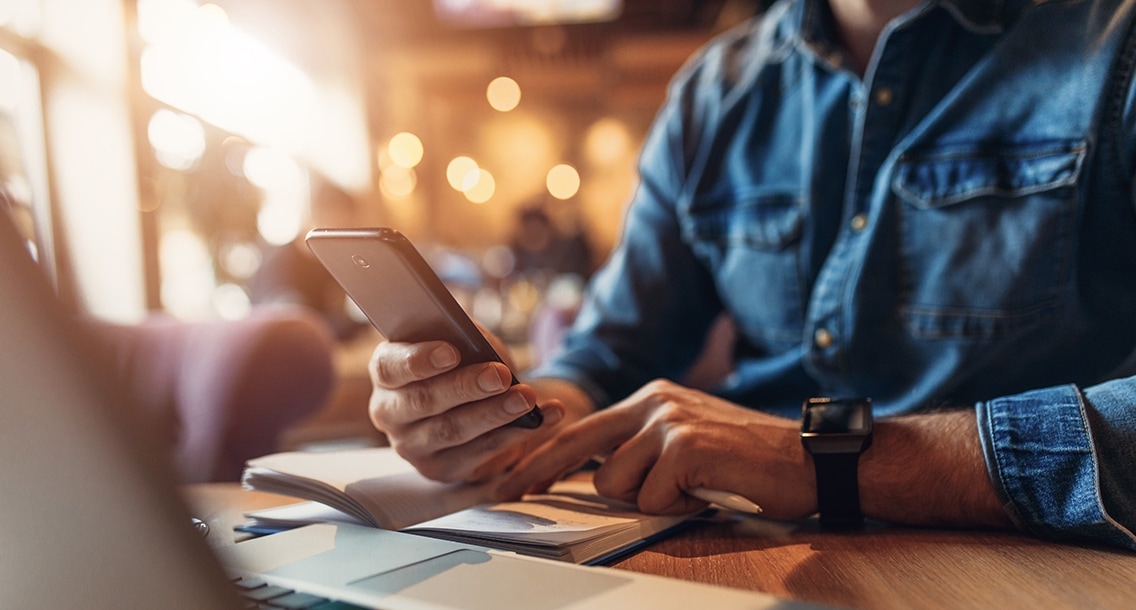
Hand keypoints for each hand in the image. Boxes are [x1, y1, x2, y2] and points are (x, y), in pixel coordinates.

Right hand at [368, 336, 563, 482]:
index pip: (391, 367)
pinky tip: (542, 418)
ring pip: (452, 430)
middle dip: (465, 387)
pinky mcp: (438, 469)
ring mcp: (411, 445)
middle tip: (500, 376)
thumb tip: (479, 344)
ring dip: (493, 414)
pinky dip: (513, 434)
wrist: (471, 399)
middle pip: (424, 401)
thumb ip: (462, 337)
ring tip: (526, 398)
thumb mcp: (459, 340)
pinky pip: (477, 454)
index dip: (419, 360)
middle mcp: (389, 412)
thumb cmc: (461, 360)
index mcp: (386, 372)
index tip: (452, 352)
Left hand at [497, 379, 815, 518]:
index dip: (540, 454)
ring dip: (650, 499)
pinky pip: (652, 498)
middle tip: (507, 493)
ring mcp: (669, 422)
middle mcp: (654, 401)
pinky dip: (678, 508)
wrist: (809, 459)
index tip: (509, 475)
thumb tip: (597, 475)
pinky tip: (708, 492)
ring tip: (692, 489)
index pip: (581, 427)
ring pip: (616, 483)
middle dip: (538, 472)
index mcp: (651, 398)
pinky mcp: (685, 447)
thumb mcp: (686, 441)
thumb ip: (643, 448)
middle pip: (576, 444)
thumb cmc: (748, 460)